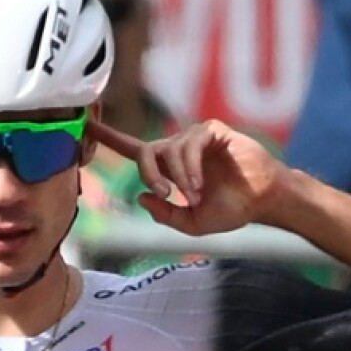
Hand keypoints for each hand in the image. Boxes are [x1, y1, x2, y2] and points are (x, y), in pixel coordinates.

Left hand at [89, 118, 286, 235]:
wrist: (263, 202)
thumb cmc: (231, 210)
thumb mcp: (191, 223)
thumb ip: (164, 214)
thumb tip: (141, 197)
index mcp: (169, 167)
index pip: (133, 149)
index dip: (109, 138)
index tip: (87, 127)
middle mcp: (178, 148)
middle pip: (145, 151)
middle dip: (148, 173)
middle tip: (165, 194)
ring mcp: (194, 138)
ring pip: (168, 150)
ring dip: (178, 177)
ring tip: (195, 195)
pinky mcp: (212, 131)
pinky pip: (189, 144)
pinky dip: (190, 167)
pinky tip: (199, 183)